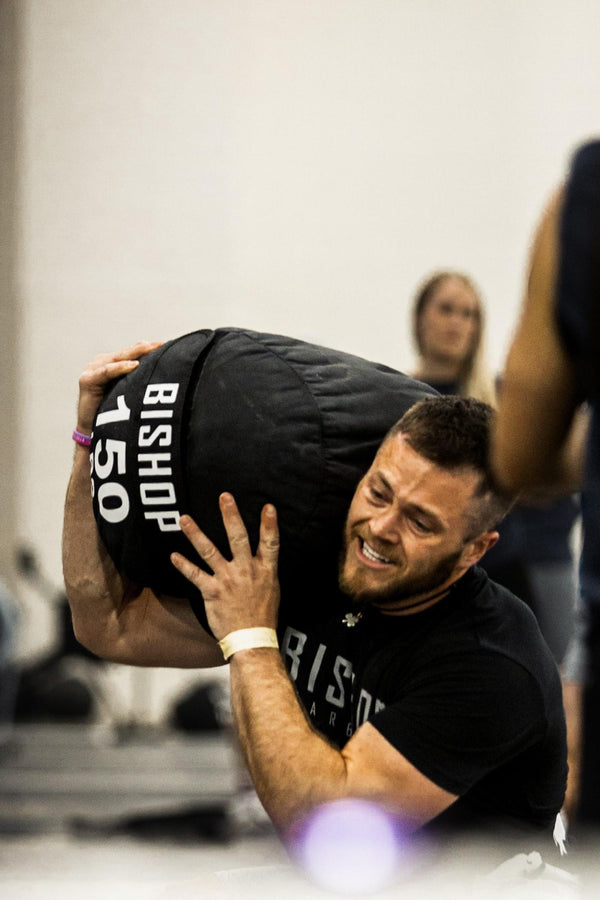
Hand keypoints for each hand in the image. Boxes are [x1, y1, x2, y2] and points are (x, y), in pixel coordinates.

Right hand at [77, 341, 162, 433]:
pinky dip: (120, 367)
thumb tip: (167, 377)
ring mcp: (93, 369)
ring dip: (135, 353)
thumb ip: (141, 382)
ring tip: (151, 349)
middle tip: (163, 344)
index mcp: (113, 364)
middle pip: (128, 352)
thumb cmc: (114, 413)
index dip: (150, 348)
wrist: (93, 431)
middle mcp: (103, 363)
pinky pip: (106, 371)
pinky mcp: (87, 380)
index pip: (134, 352)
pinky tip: (133, 365)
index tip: (168, 345)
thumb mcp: (131, 393)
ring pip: (118, 358)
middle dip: (146, 348)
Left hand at [170, 493, 280, 641]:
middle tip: (224, 496)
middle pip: (238, 538)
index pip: (270, 543)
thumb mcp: (271, 588)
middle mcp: (246, 571)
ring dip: (196, 534)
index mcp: (265, 570)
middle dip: (231, 516)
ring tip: (184, 518)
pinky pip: (195, 575)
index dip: (270, 525)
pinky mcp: (212, 592)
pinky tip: (173, 555)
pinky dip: (183, 565)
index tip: (268, 507)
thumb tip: (261, 551)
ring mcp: (228, 580)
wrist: (252, 639)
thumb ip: (264, 567)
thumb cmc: (263, 614)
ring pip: (210, 551)